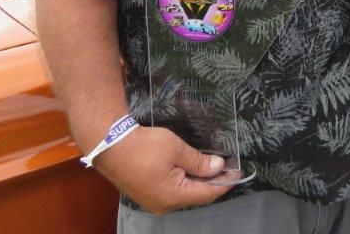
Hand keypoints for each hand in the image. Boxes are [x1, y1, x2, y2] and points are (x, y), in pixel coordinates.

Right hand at [95, 126, 240, 213]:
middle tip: (228, 165)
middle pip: (196, 195)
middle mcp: (164, 204)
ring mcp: (153, 201)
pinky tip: (191, 168)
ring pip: (183, 192)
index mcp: (173, 196)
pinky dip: (184, 180)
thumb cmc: (145, 146)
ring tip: (213, 165)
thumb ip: (199, 162)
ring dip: (198, 180)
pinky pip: (172, 190)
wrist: (110, 144)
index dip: (224, 182)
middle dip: (212, 181)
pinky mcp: (146, 193)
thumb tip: (218, 168)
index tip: (238, 171)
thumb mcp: (177, 149)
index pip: (207, 193)